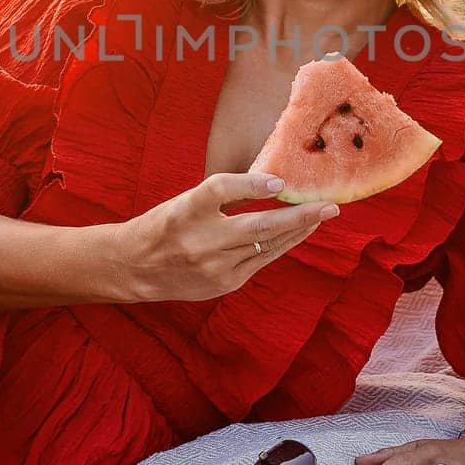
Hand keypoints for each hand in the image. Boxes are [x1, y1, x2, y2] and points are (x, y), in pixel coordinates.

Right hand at [108, 172, 340, 302]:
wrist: (134, 267)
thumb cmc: (164, 225)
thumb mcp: (186, 201)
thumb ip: (226, 193)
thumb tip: (274, 184)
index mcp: (186, 210)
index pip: (223, 188)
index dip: (254, 183)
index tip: (280, 180)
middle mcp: (201, 241)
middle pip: (259, 225)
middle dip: (300, 216)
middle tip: (330, 206)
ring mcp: (214, 268)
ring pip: (267, 246)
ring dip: (298, 231)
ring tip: (320, 217)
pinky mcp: (223, 285)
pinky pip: (260, 261)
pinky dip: (280, 245)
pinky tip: (295, 234)